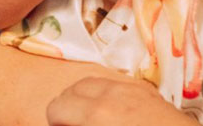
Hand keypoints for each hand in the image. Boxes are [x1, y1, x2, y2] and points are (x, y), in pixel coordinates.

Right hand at [47, 76, 194, 125]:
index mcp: (97, 113)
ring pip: (94, 81)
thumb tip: (64, 123)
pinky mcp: (148, 91)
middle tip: (69, 125)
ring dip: (84, 97)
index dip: (54, 121)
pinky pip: (116, 82)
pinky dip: (105, 92)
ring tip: (87, 118)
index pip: (57, 106)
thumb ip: (79, 124)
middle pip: (73, 89)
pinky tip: (111, 111)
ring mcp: (132, 88)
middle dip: (67, 107)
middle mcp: (112, 94)